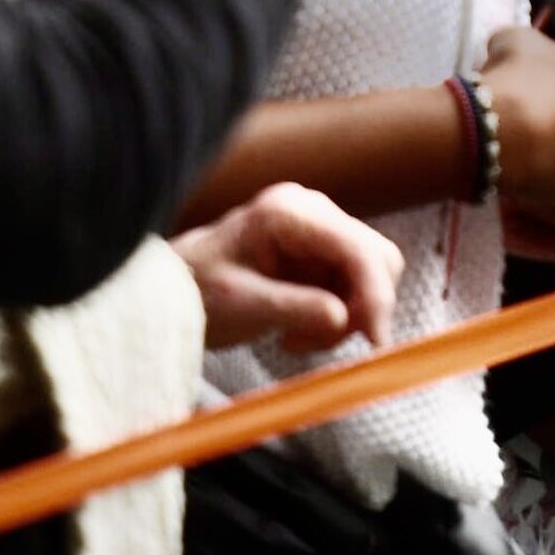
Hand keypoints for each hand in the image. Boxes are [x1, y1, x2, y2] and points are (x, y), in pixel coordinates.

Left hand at [173, 181, 400, 351]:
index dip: (375, 294)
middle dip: (360, 308)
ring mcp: (321, 230)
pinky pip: (354, 289)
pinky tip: (297, 331)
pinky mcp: (323, 253)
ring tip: (296, 339)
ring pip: (370, 278)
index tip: (375, 341)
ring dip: (345, 319)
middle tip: (317, 343)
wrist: (179, 289)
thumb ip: (294, 308)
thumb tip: (344, 318)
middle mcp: (313, 211)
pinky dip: (336, 318)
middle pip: (376, 259)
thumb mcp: (242, 305)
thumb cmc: (199, 290)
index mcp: (288, 212)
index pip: (357, 249)